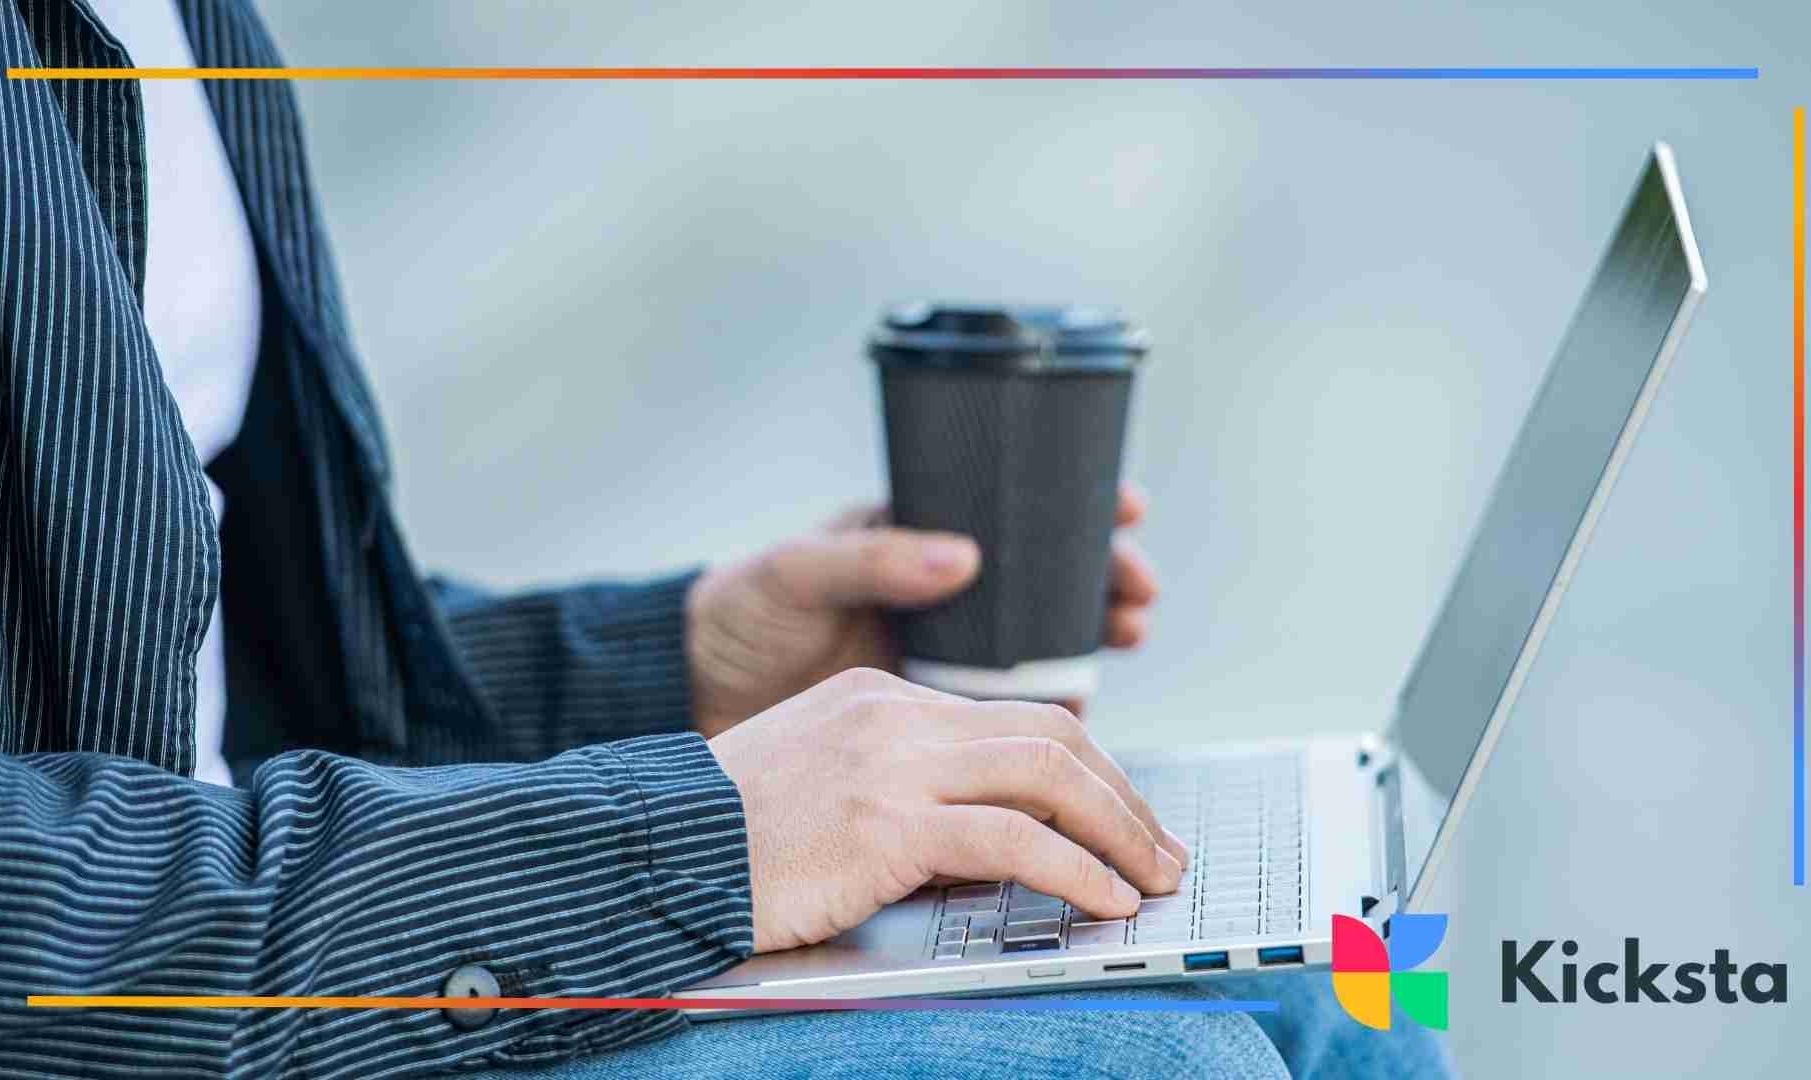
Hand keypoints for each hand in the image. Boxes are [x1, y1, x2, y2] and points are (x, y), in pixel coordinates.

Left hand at [686, 487, 1157, 736]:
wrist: (693, 697)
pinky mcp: (939, 722)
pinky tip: (1083, 708)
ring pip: (1043, 641)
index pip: (1015, 510)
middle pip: (1049, 578)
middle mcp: (944, 595)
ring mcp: (946, 656)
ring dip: (1094, 636)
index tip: (1125, 506)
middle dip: (1105, 577)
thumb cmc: (736, 616)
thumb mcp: (793, 572)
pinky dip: (1053, 711)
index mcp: (915, 539)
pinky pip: (1011, 714)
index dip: (1077, 505)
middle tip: (1140, 588)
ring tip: (1129, 631)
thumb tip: (964, 554)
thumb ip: (872, 558)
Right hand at [707, 667, 1189, 952]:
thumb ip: (906, 794)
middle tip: (1162, 850)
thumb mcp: (826, 786)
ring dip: (1118, 833)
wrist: (648, 850)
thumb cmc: (729, 837)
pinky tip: (1103, 900)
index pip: (1016, 719)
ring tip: (1153, 880)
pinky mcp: (886, 821)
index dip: (1087, 769)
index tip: (1121, 817)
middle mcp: (896, 715)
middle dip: (1122, 797)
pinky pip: (1012, 839)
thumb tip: (995, 845)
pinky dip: (1075, 870)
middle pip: (1050, 735)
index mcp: (883, 698)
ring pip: (1048, 776)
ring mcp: (892, 763)